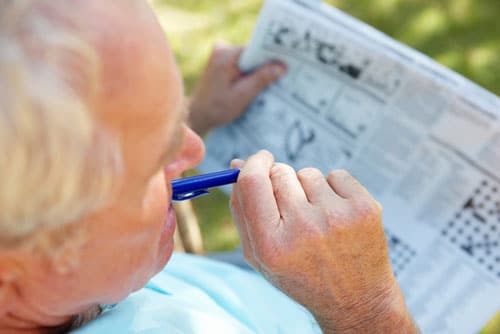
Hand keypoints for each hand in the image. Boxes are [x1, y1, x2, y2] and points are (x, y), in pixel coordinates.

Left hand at [189, 43, 285, 134]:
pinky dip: (251, 74)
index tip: (288, 63)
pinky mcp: (222, 62)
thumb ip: (261, 79)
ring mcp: (221, 54)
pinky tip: (258, 85)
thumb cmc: (217, 108)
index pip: (256, 49)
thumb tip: (282, 66)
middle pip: (253, 54)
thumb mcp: (242, 95)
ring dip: (259, 71)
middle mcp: (222, 49)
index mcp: (225, 54)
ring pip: (249, 60)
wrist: (198, 115)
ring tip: (272, 83)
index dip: (272, 57)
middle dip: (267, 65)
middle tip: (284, 75)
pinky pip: (243, 64)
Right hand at [230, 151, 416, 332]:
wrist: (356, 299)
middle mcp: (304, 230)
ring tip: (319, 219)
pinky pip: (337, 175)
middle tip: (293, 207)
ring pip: (308, 173)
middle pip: (279, 172)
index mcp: (271, 246)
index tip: (260, 160)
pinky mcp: (364, 208)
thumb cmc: (301, 274)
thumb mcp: (261, 256)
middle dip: (281, 181)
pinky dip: (335, 189)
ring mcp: (337, 218)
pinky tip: (338, 216)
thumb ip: (242, 210)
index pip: (252, 181)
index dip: (253, 163)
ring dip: (309, 189)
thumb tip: (238, 163)